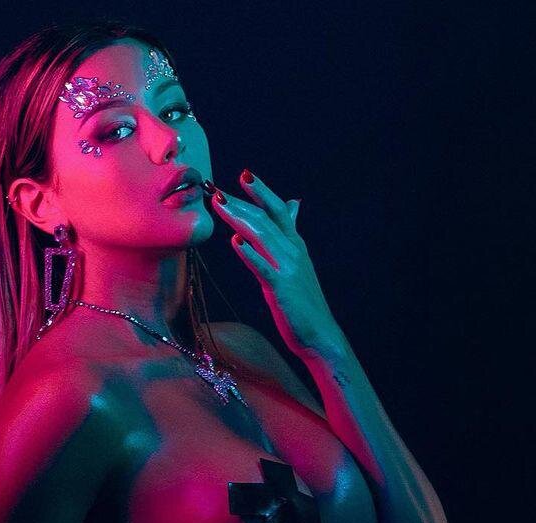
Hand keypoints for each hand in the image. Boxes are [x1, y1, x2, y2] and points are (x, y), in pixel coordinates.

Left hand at [207, 170, 342, 360]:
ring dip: (239, 218)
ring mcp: (287, 269)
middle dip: (240, 202)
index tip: (244, 176)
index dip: (262, 192)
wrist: (320, 334)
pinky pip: (263, 267)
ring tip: (218, 205)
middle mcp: (293, 251)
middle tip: (216, 189)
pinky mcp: (281, 288)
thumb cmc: (303, 301)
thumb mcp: (298, 262)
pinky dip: (250, 253)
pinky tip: (235, 242)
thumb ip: (290, 234)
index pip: (278, 211)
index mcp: (296, 245)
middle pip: (265, 219)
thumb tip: (293, 204)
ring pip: (261, 236)